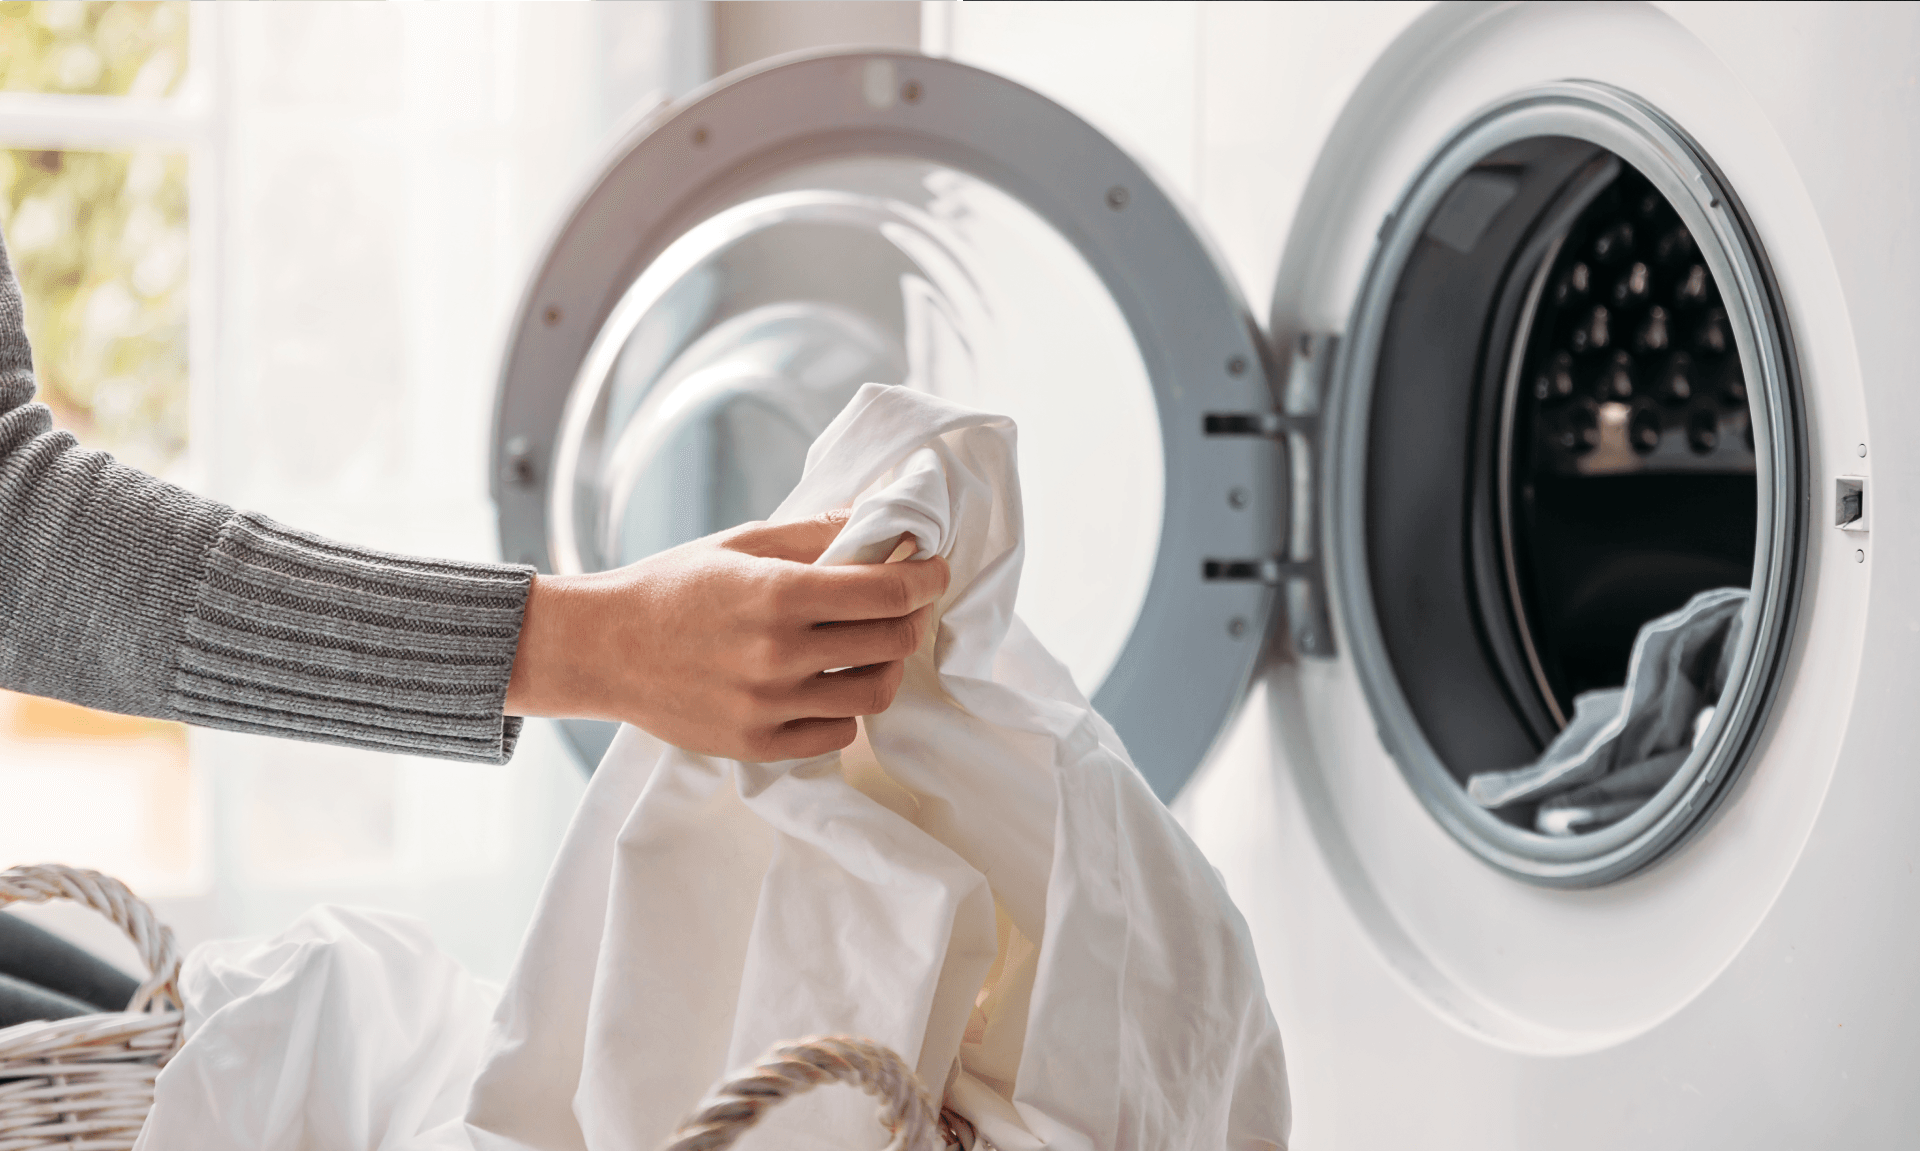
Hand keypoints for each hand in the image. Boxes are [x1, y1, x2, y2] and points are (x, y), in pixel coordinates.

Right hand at [503, 511, 949, 760]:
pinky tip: (831, 686)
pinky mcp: (756, 745)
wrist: (600, 648)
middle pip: (891, 643)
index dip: (926, 577)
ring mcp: (768, 706)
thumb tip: (878, 518)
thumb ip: (815, 533)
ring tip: (873, 649)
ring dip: (887, 667)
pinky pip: (837, 735)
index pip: (888, 591)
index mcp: (779, 595)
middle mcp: (779, 655)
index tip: (934, 570)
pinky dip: (846, 710)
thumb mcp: (742, 544)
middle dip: (912, 618)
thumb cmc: (672, 586)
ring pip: (874, 695)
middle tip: (906, 605)